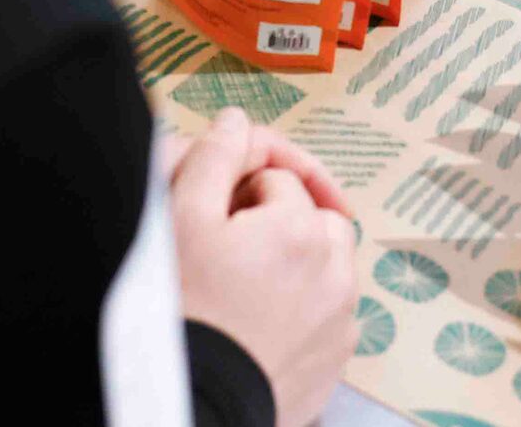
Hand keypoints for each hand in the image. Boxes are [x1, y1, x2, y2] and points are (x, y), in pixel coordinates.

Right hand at [171, 109, 357, 426]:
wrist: (192, 403)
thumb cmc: (181, 312)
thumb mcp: (181, 220)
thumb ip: (215, 157)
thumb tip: (237, 121)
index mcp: (302, 229)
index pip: (278, 180)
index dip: (240, 189)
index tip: (214, 212)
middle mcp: (335, 273)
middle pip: (316, 218)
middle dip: (283, 218)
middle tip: (233, 241)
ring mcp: (339, 321)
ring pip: (328, 266)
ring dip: (298, 261)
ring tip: (245, 280)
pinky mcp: (334, 362)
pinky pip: (327, 315)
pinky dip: (304, 308)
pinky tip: (260, 319)